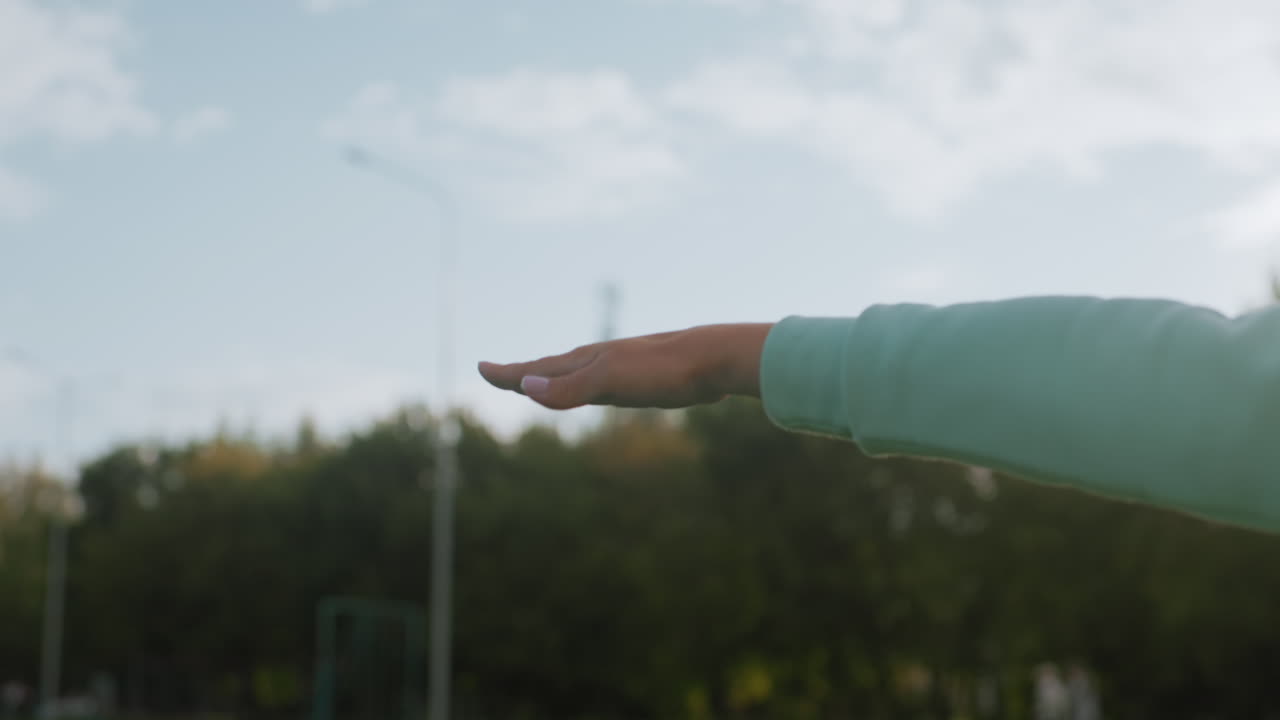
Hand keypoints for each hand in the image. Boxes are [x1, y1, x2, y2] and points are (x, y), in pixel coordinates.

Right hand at [478, 323, 772, 409]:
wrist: (715, 359)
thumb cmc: (664, 371)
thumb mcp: (612, 382)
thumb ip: (571, 389)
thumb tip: (526, 388)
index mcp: (588, 361)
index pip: (537, 370)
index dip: (508, 373)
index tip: (480, 367)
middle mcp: (601, 360)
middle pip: (553, 368)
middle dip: (524, 374)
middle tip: (499, 375)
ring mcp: (623, 368)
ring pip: (579, 374)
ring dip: (555, 378)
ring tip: (542, 383)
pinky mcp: (646, 379)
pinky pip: (604, 383)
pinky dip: (588, 386)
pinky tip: (602, 390)